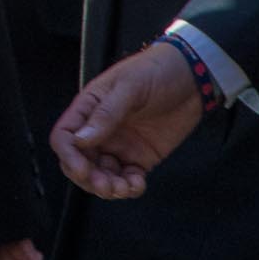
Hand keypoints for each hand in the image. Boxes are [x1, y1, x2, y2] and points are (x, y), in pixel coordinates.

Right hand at [49, 42, 205, 199]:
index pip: (64, 136)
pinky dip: (130, 187)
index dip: (68, 156)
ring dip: (109, 187)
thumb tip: (81, 138)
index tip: (83, 170)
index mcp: (89, 108)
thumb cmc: (156, 71)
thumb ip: (105, 114)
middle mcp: (100, 129)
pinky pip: (128, 178)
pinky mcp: (141, 156)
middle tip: (106, 186)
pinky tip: (138, 184)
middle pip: (80, 161)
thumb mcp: (129, 87)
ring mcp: (120, 144)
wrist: (193, 78)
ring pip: (102, 174)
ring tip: (124, 188)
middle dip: (89, 178)